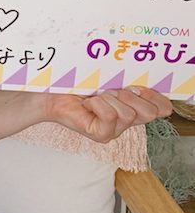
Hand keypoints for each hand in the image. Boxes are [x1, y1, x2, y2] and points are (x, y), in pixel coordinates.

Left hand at [44, 86, 171, 142]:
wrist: (51, 93)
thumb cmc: (77, 83)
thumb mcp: (107, 78)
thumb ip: (127, 79)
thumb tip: (142, 81)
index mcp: (132, 107)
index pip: (162, 108)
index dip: (156, 96)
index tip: (138, 84)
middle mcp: (126, 122)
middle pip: (149, 112)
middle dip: (131, 95)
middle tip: (111, 90)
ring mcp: (114, 131)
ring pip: (128, 113)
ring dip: (110, 98)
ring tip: (95, 97)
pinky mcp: (100, 134)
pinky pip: (110, 116)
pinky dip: (98, 104)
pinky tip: (87, 104)